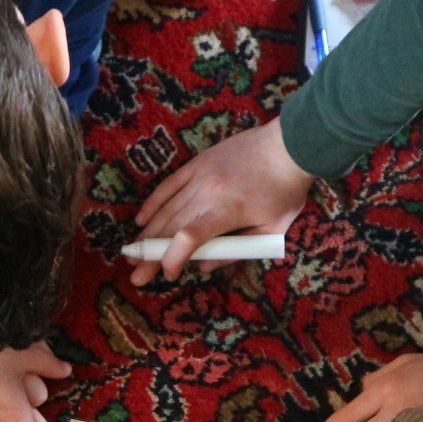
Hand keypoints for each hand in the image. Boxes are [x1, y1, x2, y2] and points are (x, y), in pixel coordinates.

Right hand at [133, 119, 312, 283]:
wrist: (289, 144)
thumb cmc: (286, 190)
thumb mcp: (272, 229)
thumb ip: (236, 250)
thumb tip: (203, 265)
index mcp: (226, 210)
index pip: (189, 237)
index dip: (173, 258)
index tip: (169, 274)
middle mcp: (206, 192)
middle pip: (171, 227)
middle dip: (150, 255)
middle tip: (136, 276)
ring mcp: (198, 176)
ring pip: (166, 208)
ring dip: (147, 234)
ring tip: (133, 254)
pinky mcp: (197, 163)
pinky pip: (168, 185)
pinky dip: (153, 203)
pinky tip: (141, 220)